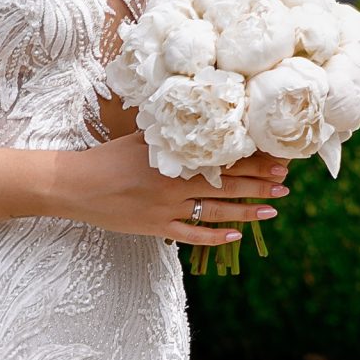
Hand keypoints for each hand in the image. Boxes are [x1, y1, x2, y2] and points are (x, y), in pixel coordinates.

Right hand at [47, 132, 288, 246]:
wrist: (75, 186)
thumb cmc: (105, 158)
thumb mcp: (140, 140)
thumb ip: (170, 137)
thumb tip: (198, 122)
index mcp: (174, 161)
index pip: (223, 161)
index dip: (253, 162)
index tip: (277, 162)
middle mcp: (175, 186)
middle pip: (227, 186)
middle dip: (259, 186)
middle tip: (284, 185)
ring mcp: (166, 210)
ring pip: (216, 212)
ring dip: (247, 212)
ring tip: (272, 210)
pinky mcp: (155, 228)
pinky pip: (192, 235)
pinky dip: (215, 236)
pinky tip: (235, 236)